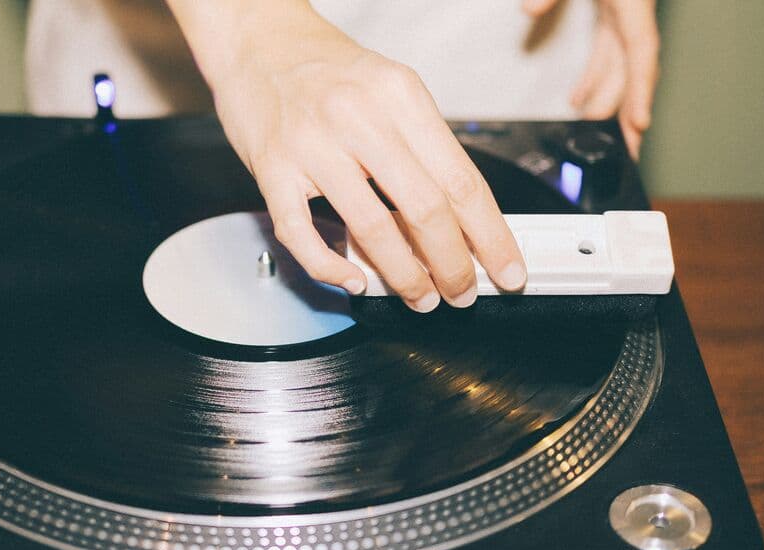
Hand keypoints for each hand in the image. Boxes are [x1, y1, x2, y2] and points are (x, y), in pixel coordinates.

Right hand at [167, 1, 526, 310]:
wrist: (257, 39)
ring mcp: (311, 144)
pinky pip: (302, 233)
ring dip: (404, 275)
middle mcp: (357, 116)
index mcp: (399, 94)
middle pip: (424, 207)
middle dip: (452, 265)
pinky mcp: (272, 169)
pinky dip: (331, 267)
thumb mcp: (388, 87)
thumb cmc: (323, 68)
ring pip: (370, 227)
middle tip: (461, 291)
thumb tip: (458, 219)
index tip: (506, 268)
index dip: (490, 235)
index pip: (461, 179)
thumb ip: (420, 146)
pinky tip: (353, 279)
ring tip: (419, 296)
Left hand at [524, 0, 659, 158]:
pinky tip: (576, 102)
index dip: (641, 91)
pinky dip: (593, 78)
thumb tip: (530, 10)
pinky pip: (606, 53)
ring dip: (607, 101)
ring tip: (595, 135)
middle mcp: (633, 17)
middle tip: (627, 152)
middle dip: (631, 114)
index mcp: (632, 6)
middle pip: (633, 73)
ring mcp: (624, 18)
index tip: (639, 125)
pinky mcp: (613, 14)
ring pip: (620, 67)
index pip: (640, 55)